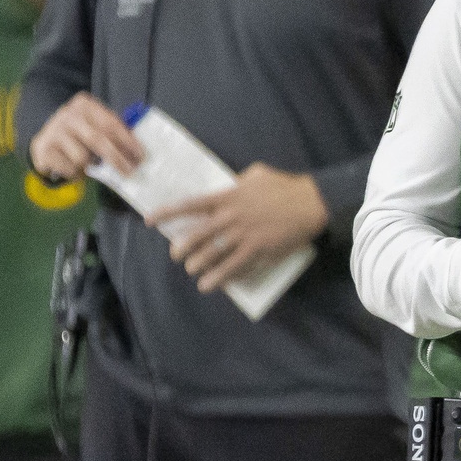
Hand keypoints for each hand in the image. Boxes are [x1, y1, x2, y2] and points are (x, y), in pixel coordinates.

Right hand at [29, 91, 142, 179]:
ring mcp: (53, 131)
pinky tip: (72, 166)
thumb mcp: (95, 124)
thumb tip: (136, 152)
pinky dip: (75, 173)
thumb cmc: (79, 132)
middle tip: (130, 171)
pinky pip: (69, 168)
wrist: (45, 138)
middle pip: (98, 140)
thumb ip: (113, 132)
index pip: (111, 123)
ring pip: (82, 158)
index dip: (128, 141)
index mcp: (85, 104)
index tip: (141, 155)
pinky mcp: (43, 149)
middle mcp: (68, 114)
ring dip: (90, 166)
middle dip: (117, 158)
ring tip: (89, 163)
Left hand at [147, 163, 327, 293]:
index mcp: (228, 198)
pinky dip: (219, 279)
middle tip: (177, 255)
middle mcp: (230, 218)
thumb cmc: (285, 186)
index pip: (190, 206)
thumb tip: (229, 186)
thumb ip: (237, 182)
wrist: (311, 202)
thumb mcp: (257, 174)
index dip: (166, 213)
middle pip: (194, 237)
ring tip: (194, 271)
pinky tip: (210, 285)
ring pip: (210, 256)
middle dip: (180, 249)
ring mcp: (243, 237)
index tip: (149, 221)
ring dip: (197, 266)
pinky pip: (232, 269)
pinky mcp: (257, 252)